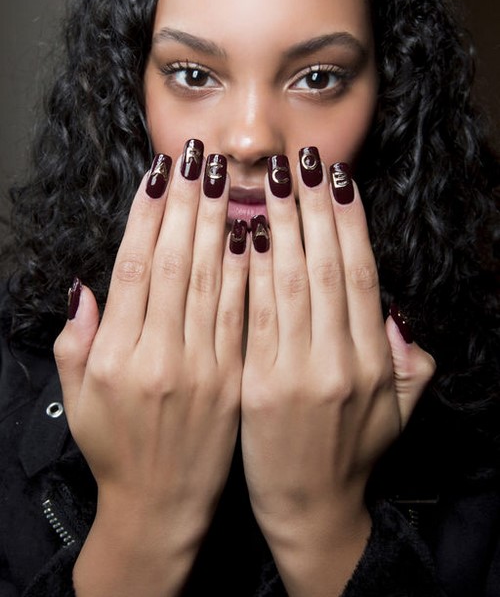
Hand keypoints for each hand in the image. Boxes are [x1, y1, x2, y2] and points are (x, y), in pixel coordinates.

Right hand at [54, 145, 248, 595]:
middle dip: (188, 202)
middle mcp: (161, 356)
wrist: (162, 505)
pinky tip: (255, 232)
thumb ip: (76, 339)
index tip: (160, 172)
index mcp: (118, 356)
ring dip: (222, 222)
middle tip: (198, 153)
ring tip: (228, 175)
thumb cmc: (115, 447)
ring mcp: (203, 368)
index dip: (148, 215)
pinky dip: (248, 271)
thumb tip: (85, 285)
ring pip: (214, 281)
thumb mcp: (76, 396)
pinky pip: (244, 314)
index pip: (134, 267)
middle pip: (176, 262)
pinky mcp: (236, 379)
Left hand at [241, 152, 434, 595]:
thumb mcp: (399, 409)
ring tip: (267, 178)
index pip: (360, 274)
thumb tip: (392, 311)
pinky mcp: (255, 386)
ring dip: (278, 224)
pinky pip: (250, 315)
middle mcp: (337, 361)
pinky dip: (247, 270)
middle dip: (312, 207)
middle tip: (300, 159)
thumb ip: (405, 359)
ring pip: (287, 282)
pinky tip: (239, 232)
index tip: (337, 179)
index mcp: (370, 361)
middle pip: (324, 267)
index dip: (350, 223)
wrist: (309, 507)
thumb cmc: (352, 451)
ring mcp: (295, 374)